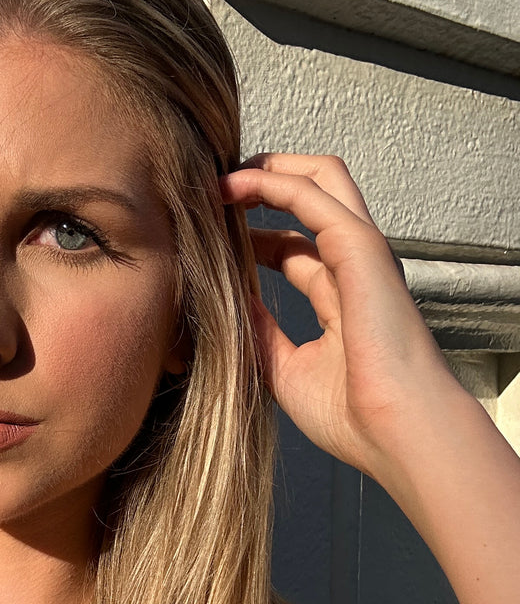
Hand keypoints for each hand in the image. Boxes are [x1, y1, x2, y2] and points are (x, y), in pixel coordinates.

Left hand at [218, 153, 463, 479]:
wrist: (394, 434)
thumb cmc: (353, 417)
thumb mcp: (284, 368)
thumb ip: (258, 330)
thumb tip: (226, 300)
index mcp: (341, 297)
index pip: (294, 247)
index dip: (252, 233)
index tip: (208, 234)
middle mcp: (354, 267)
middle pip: (313, 196)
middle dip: (264, 181)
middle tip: (212, 190)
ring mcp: (361, 253)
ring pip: (320, 177)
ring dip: (267, 168)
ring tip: (217, 177)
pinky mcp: (361, 247)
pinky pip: (312, 194)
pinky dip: (270, 182)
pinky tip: (231, 186)